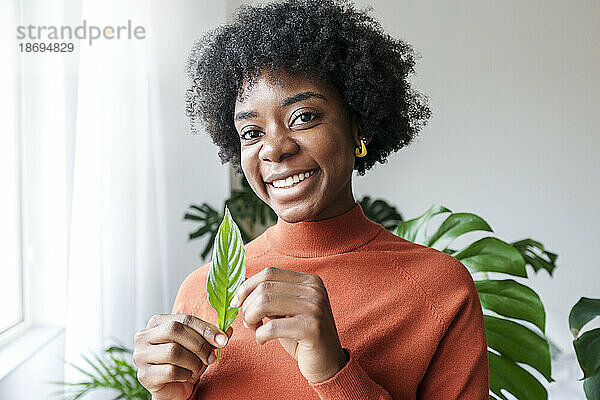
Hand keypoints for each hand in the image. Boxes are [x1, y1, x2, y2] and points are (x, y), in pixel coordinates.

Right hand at [133, 314, 232, 399]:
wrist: (173, 389)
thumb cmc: (185, 362)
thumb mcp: (200, 346)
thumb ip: (212, 335)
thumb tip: (228, 328)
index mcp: (157, 322)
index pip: (185, 319)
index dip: (206, 329)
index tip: (223, 340)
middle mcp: (143, 336)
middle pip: (175, 330)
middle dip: (199, 344)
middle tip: (211, 357)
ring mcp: (140, 356)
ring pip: (173, 351)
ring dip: (193, 362)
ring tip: (198, 368)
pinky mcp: (144, 375)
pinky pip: (170, 371)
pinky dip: (185, 375)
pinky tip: (187, 376)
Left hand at [230, 267, 347, 382]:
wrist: (328, 363)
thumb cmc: (302, 336)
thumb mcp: (286, 309)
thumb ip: (270, 294)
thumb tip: (241, 283)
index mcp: (309, 280)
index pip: (269, 273)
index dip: (247, 286)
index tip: (237, 302)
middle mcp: (314, 289)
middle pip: (264, 287)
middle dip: (247, 306)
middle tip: (248, 322)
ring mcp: (315, 307)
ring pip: (264, 303)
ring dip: (251, 318)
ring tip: (254, 329)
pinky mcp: (311, 328)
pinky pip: (271, 327)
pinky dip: (259, 335)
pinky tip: (262, 341)